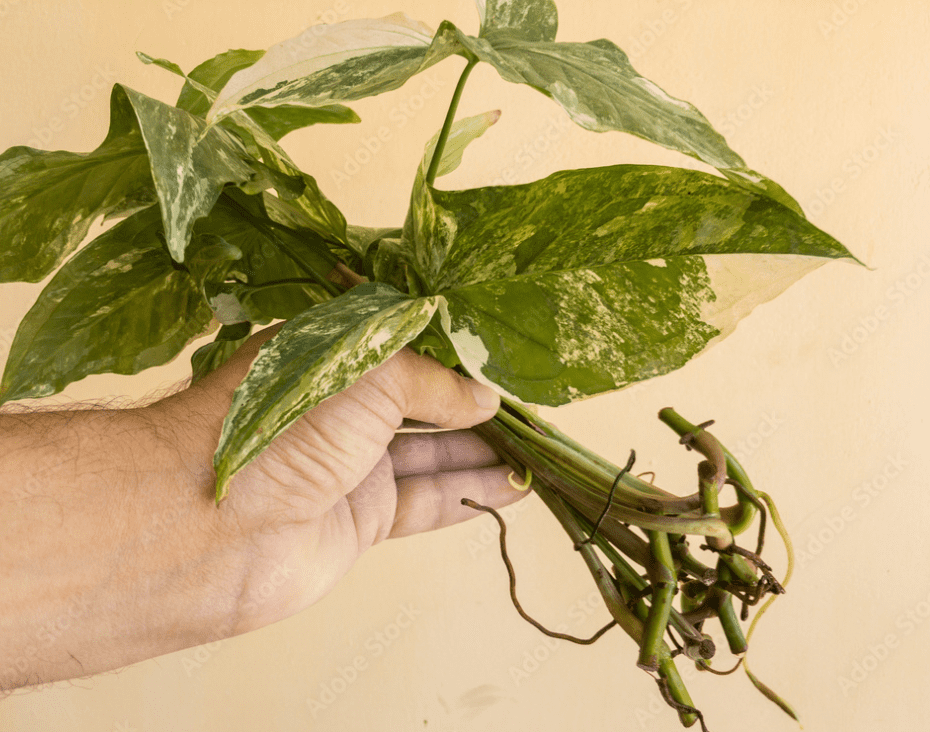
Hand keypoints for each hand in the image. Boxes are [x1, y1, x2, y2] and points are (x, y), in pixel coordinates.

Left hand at [175, 324, 525, 635]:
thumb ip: (434, 382)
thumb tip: (484, 398)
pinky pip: (427, 501)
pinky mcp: (361, 519)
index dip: (456, 350)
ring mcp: (350, 466)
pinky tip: (513, 486)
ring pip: (433, 453)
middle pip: (424, 401)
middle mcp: (340, 408)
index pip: (407, 345)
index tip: (503, 354)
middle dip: (476, 402)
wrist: (210, 526)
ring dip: (483, 449)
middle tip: (532, 403)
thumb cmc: (279, 423)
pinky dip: (470, 493)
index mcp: (332, 355)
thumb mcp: (370, 372)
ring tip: (537, 444)